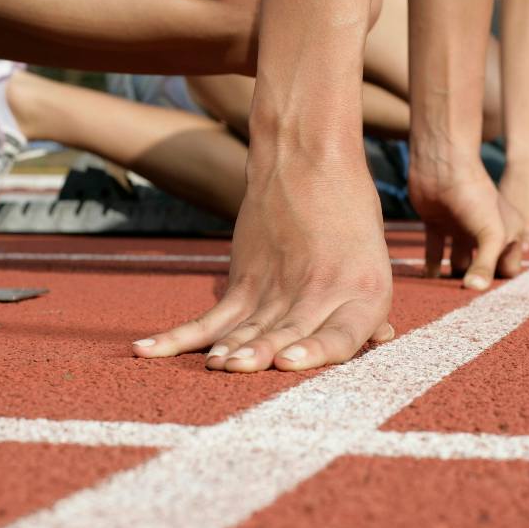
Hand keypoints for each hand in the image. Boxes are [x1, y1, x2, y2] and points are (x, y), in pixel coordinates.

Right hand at [133, 146, 393, 371]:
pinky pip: (211, 318)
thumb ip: (366, 309)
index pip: (341, 334)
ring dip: (229, 349)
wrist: (307, 160)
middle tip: (240, 368)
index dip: (315, 352)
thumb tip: (379, 339)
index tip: (288, 361)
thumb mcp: (373, 263)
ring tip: (216, 366)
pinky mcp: (244, 279)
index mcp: (362, 293)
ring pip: (247, 327)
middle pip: (288, 332)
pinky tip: (149, 351)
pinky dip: (179, 338)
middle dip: (262, 353)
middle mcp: (319, 292)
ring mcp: (276, 286)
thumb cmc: (351, 218)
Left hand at [409, 150, 522, 288]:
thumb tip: (475, 291)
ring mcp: (462, 228)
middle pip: (483, 266)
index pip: (509, 267)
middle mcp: (486, 231)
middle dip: (476, 280)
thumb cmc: (476, 197)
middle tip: (463, 298)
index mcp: (508, 231)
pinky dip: (431, 265)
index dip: (500, 280)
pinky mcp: (438, 224)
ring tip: (444, 290)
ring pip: (459, 261)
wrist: (444, 166)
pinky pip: (435, 250)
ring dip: (453, 275)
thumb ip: (485, 265)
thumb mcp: (491, 234)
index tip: (487, 295)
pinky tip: (429, 277)